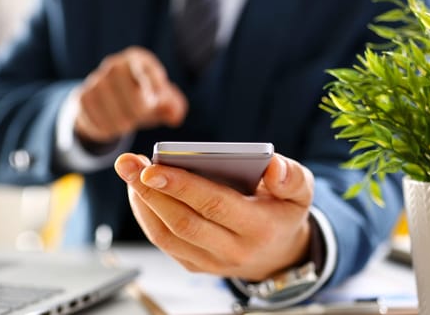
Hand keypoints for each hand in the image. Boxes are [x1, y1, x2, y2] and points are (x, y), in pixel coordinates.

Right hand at [75, 46, 187, 143]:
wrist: (110, 103)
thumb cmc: (143, 98)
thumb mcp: (162, 100)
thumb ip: (174, 106)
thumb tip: (174, 115)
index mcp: (138, 59)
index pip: (144, 67)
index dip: (151, 83)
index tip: (155, 100)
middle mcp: (115, 65)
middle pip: (126, 88)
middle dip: (137, 109)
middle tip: (141, 116)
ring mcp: (95, 80)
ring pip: (109, 106)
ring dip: (121, 122)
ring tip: (127, 123)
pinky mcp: (81, 98)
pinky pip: (94, 117)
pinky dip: (105, 127)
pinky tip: (111, 126)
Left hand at [114, 153, 312, 280]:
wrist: (280, 253)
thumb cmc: (283, 211)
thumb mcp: (301, 191)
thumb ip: (291, 177)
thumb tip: (273, 166)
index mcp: (259, 228)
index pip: (214, 205)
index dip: (181, 186)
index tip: (152, 167)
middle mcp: (233, 251)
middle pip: (183, 222)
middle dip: (150, 191)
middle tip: (128, 164)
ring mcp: (212, 262)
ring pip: (167, 235)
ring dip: (142, 203)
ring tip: (128, 172)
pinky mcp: (196, 265)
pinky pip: (164, 242)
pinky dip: (146, 215)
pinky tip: (138, 191)